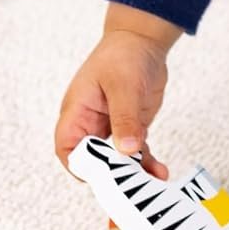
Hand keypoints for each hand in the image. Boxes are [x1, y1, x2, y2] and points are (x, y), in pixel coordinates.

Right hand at [55, 5, 181, 178]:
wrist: (142, 42)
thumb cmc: (122, 56)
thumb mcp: (124, 86)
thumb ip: (125, 118)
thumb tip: (127, 149)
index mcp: (77, 111)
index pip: (67, 146)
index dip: (79, 166)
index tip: (102, 178)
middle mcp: (90, 123)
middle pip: (93, 159)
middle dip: (111, 175)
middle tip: (133, 187)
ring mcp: (110, 127)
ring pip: (116, 159)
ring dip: (133, 173)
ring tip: (151, 183)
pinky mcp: (131, 128)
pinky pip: (136, 152)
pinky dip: (146, 163)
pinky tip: (160, 172)